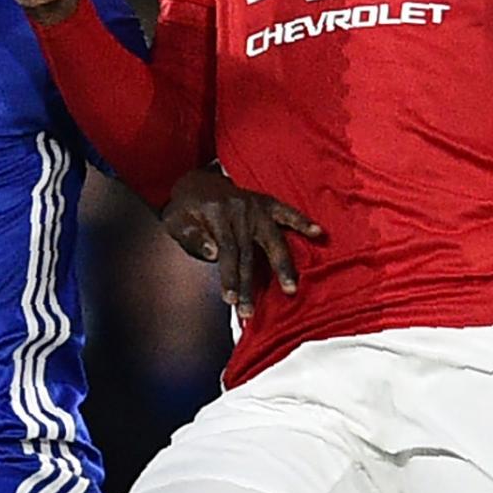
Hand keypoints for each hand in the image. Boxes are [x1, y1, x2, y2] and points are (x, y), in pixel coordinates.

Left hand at [161, 168, 324, 319]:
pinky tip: (318, 233)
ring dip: (283, 265)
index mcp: (216, 213)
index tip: (230, 300)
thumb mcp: (175, 220)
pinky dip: (303, 222)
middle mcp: (239, 208)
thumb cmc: (185, 207)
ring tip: (291, 288)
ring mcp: (256, 205)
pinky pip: (287, 212)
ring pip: (273, 238)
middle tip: (250, 312)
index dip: (229, 277)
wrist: (196, 180)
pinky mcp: (266, 203)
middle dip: (249, 285)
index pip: (226, 250)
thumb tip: (212, 253)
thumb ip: (191, 236)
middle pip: (249, 252)